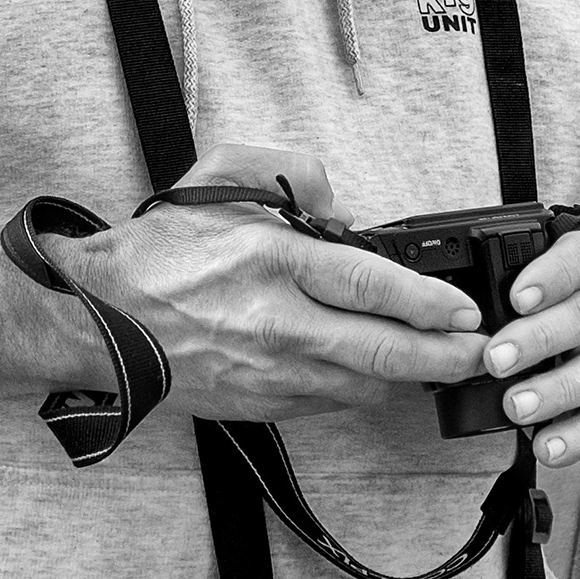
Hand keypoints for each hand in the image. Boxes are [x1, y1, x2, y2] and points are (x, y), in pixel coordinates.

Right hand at [49, 142, 488, 422]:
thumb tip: (335, 199)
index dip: (428, 303)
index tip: (465, 309)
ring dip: (411, 379)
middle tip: (483, 354)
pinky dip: (365, 391)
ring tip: (447, 366)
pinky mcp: (260, 405)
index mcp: (271, 260)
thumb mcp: (217, 181)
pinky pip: (331, 403)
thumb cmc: (154, 256)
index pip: (370, 285)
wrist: (97, 324)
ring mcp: (270, 373)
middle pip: (383, 352)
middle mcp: (277, 323)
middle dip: (445, 357)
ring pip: (365, 387)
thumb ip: (287, 173)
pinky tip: (385, 378)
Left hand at [479, 224, 579, 473]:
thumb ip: (490, 289)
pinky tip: (547, 445)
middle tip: (496, 359)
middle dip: (539, 339)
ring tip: (516, 406)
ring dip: (554, 390)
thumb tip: (439, 303)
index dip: (554, 275)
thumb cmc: (530, 314)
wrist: (566, 345)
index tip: (516, 298)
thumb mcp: (513, 290)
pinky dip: (577, 436)